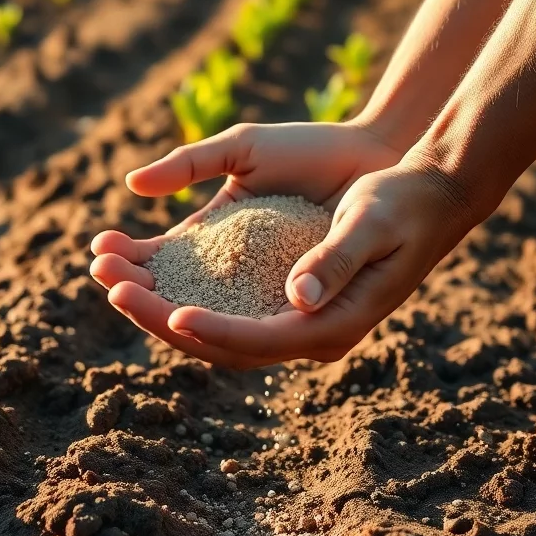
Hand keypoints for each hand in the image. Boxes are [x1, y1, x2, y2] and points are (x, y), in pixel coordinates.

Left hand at [92, 141, 479, 367]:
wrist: (427, 194)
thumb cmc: (404, 203)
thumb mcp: (374, 222)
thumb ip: (338, 260)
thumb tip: (297, 299)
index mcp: (333, 324)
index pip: (259, 341)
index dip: (213, 331)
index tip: (170, 312)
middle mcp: (306, 330)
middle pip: (221, 341)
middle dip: (161, 315)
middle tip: (109, 284)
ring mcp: (291, 314)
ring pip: (212, 323)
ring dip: (158, 300)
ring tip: (108, 268)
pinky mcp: (279, 290)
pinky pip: (221, 299)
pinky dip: (179, 283)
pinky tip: (143, 259)